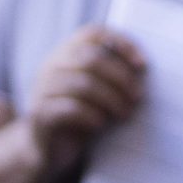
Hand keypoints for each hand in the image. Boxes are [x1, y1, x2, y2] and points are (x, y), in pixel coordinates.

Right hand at [25, 26, 145, 169]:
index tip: (142, 64)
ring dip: (111, 99)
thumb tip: (142, 67)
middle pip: (90, 58)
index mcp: (65, 53)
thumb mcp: (97, 91)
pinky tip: (100, 124)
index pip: (92, 34)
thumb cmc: (80, 116)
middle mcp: (50, 66)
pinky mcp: (40, 114)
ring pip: (82, 84)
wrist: (48, 149)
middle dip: (120, 77)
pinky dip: (91, 115)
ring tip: (124, 113)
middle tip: (137, 96)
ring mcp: (42, 89)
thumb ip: (111, 75)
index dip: (120, 43)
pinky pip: (70, 109)